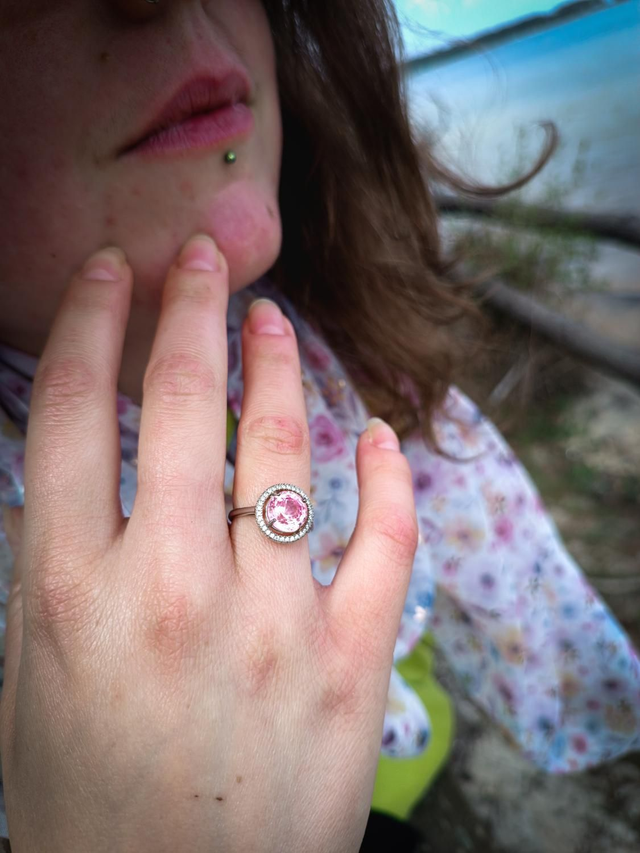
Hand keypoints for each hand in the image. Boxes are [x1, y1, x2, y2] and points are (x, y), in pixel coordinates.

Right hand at [0, 235, 418, 852]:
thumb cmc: (84, 802)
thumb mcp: (29, 677)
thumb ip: (51, 563)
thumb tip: (75, 467)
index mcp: (73, 593)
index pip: (74, 412)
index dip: (91, 324)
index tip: (110, 273)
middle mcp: (171, 590)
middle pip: (183, 404)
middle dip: (190, 309)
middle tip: (201, 257)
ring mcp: (272, 625)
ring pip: (283, 452)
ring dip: (277, 368)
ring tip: (273, 321)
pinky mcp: (350, 664)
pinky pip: (384, 541)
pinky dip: (386, 477)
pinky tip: (375, 432)